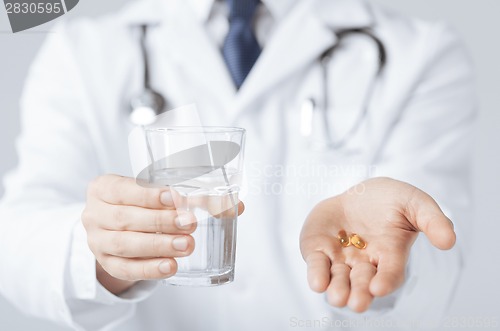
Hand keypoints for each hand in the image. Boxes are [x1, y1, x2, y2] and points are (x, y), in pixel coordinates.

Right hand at [82, 175, 242, 293]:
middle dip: (160, 222)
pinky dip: (149, 269)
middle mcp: (94, 213)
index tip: (174, 197)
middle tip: (190, 224)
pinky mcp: (106, 263)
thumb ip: (197, 197)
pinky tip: (171, 267)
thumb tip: (238, 205)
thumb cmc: (143, 204)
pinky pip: (126, 269)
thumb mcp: (159, 194)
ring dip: (158, 246)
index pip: (122, 189)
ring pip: (125, 245)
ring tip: (187, 245)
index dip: (147, 195)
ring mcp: (97, 241)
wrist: (118, 226)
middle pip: (125, 219)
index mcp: (104, 187)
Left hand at [300, 177, 454, 312]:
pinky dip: (316, 273)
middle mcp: (365, 262)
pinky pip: (317, 264)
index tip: (379, 288)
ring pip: (338, 279)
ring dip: (337, 289)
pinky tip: (317, 283)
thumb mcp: (414, 202)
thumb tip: (449, 241)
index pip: (390, 272)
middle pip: (362, 282)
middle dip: (359, 293)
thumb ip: (432, 220)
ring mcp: (341, 258)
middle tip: (356, 303)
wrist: (358, 193)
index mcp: (390, 254)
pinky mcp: (319, 250)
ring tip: (337, 297)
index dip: (386, 280)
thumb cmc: (391, 201)